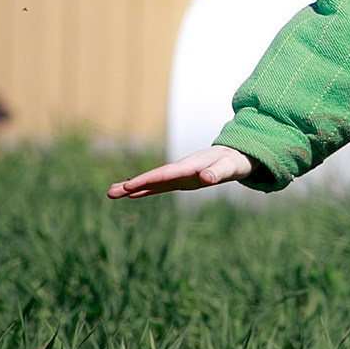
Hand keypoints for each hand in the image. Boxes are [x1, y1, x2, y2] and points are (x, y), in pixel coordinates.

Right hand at [108, 145, 256, 199]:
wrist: (239, 154)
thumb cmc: (235, 162)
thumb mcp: (230, 168)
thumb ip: (217, 173)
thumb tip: (206, 179)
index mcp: (189, 167)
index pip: (164, 175)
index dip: (146, 180)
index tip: (129, 187)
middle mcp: (181, 170)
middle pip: (153, 178)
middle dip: (132, 185)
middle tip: (110, 193)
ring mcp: (180, 175)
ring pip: (153, 182)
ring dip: (134, 187)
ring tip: (112, 193)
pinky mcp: (182, 180)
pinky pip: (160, 185)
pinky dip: (146, 189)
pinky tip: (134, 194)